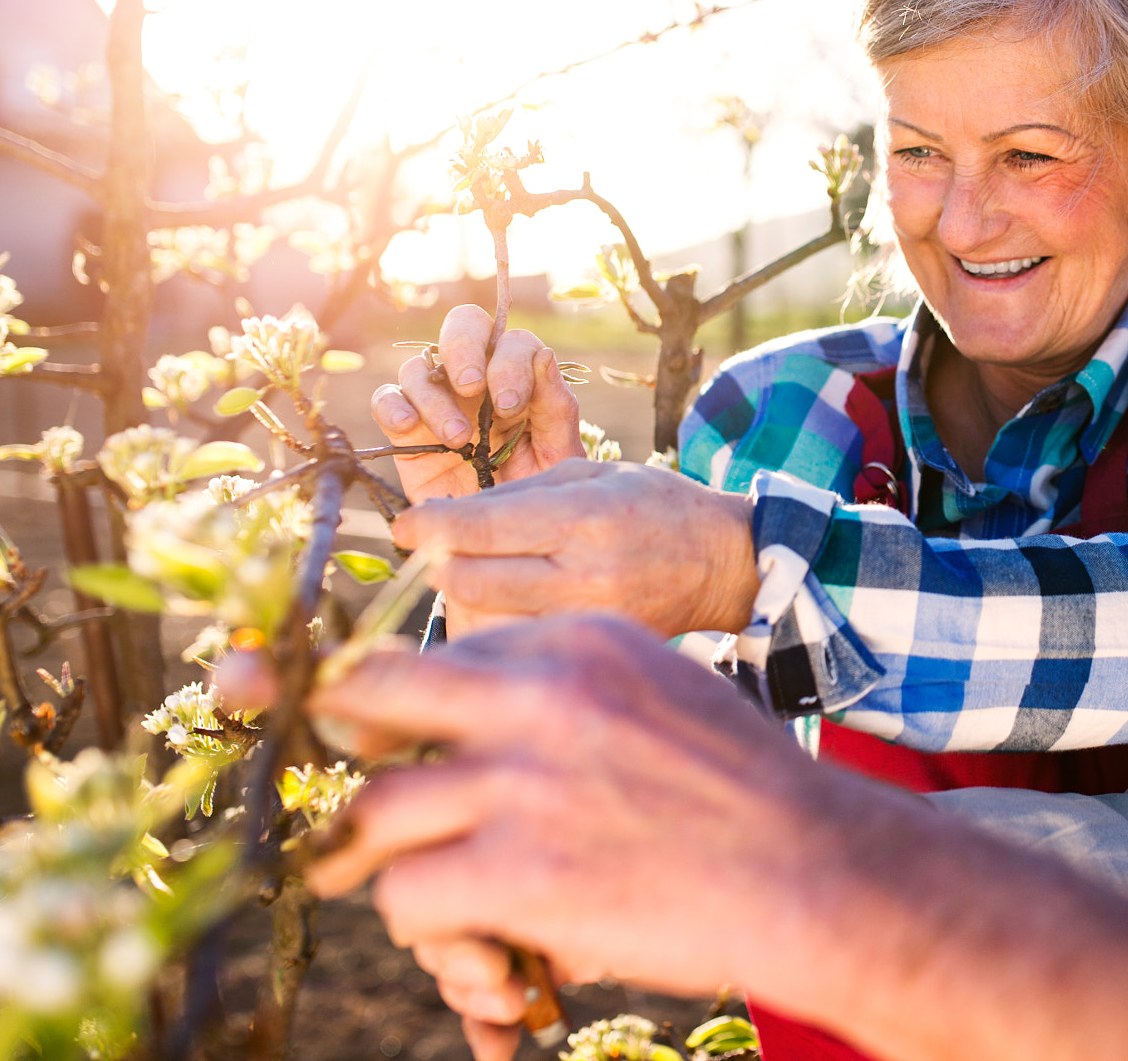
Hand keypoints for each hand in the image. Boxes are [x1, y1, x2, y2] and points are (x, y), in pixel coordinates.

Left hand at [303, 619, 871, 1028]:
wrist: (820, 871)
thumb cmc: (748, 792)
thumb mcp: (665, 693)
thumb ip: (575, 690)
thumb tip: (484, 720)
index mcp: (580, 638)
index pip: (442, 651)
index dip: (402, 704)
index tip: (389, 741)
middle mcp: (541, 692)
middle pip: (373, 696)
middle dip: (342, 746)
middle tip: (353, 796)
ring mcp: (523, 781)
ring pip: (374, 810)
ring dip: (382, 863)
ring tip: (420, 891)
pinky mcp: (515, 872)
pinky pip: (408, 895)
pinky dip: (428, 927)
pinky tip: (478, 941)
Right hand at [371, 305, 582, 503]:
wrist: (501, 545)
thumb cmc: (538, 496)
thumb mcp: (558, 457)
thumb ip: (556, 410)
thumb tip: (543, 356)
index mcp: (522, 379)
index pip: (513, 341)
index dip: (510, 362)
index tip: (510, 404)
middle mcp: (479, 381)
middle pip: (464, 327)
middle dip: (465, 348)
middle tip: (472, 388)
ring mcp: (438, 402)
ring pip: (421, 367)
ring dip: (435, 397)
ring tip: (458, 439)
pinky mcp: (406, 431)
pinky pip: (386, 399)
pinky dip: (392, 406)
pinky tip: (409, 428)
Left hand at [390, 458, 759, 638]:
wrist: (723, 565)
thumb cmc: (656, 506)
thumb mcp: (592, 475)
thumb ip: (517, 495)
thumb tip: (441, 519)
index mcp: (584, 518)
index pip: (477, 528)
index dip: (427, 525)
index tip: (404, 524)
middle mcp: (583, 574)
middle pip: (467, 579)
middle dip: (441, 562)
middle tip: (442, 550)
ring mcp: (587, 621)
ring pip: (483, 618)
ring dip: (465, 597)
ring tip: (475, 575)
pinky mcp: (589, 651)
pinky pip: (516, 643)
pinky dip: (497, 626)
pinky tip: (508, 608)